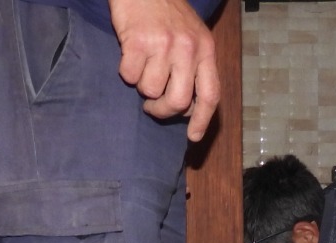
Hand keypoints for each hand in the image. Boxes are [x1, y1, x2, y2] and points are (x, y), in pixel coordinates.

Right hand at [109, 0, 220, 141]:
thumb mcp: (193, 36)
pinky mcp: (137, 42)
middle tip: (152, 107)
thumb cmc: (166, 13)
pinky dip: (126, 71)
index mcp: (205, 50)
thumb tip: (188, 108)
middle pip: (178, 102)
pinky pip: (129, 76)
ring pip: (150, 91)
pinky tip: (130, 55)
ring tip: (143, 68)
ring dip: (141, 86)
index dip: (202, 120)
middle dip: (162, 111)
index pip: (210, 95)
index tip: (193, 136)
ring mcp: (163, 45)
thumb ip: (195, 67)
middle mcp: (188, 49)